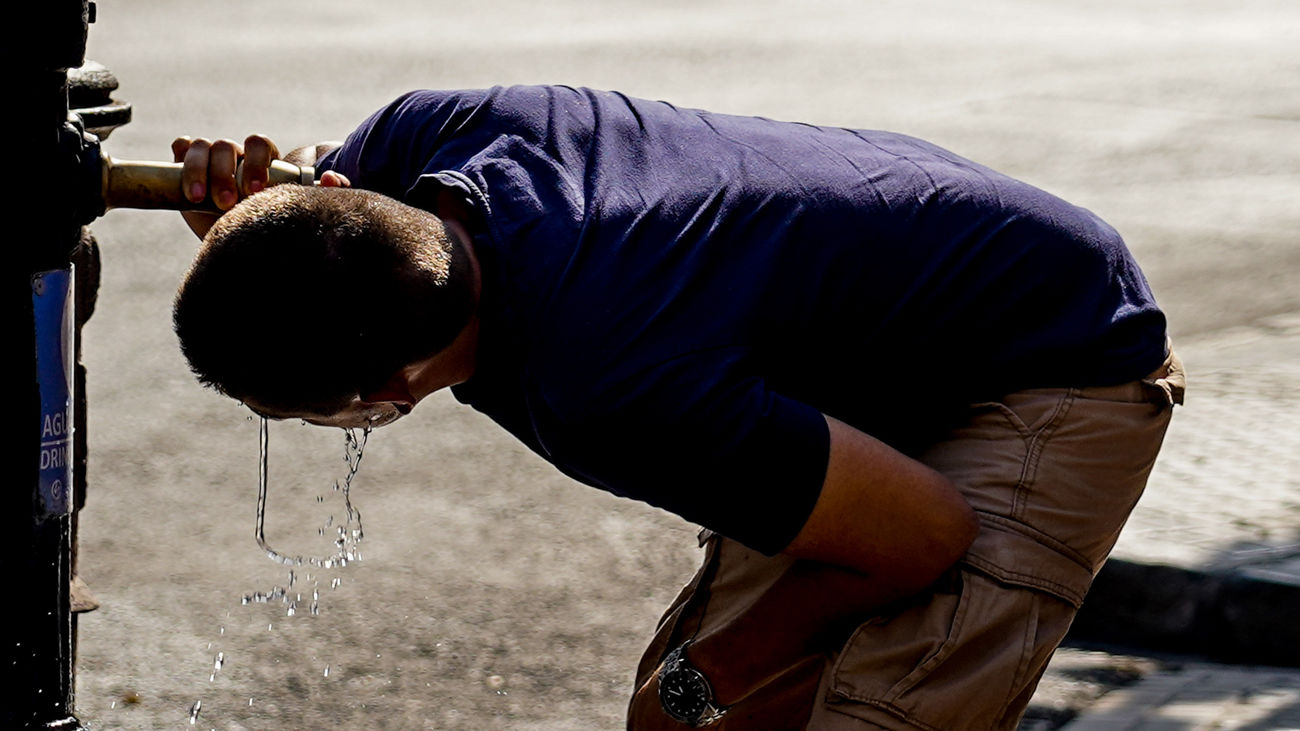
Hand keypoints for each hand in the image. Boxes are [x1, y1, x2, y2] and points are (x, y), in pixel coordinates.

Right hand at [170, 135, 349, 238]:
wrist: (236, 250)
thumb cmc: (268, 230)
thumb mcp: (291, 215)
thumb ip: (320, 195)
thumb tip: (332, 179)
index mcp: (262, 162)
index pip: (258, 145)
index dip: (255, 163)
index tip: (255, 192)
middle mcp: (235, 157)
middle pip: (226, 146)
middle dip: (224, 173)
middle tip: (226, 203)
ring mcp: (209, 160)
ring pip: (201, 147)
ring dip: (198, 170)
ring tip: (198, 199)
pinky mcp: (184, 167)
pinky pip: (181, 146)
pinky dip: (180, 158)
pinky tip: (182, 182)